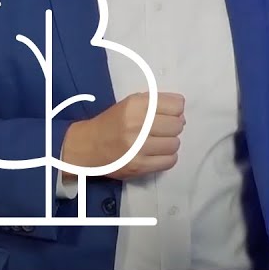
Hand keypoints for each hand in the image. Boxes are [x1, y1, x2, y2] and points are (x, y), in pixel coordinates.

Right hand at [61, 92, 185, 180]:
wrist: (87, 146)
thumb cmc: (112, 123)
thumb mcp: (131, 103)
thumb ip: (156, 103)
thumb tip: (182, 114)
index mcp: (136, 105)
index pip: (177, 105)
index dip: (176, 110)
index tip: (168, 115)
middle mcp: (137, 124)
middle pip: (177, 125)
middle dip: (173, 127)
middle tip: (161, 130)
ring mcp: (138, 147)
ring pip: (175, 144)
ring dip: (169, 143)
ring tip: (157, 143)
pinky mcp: (138, 166)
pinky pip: (170, 161)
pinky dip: (167, 158)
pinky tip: (156, 154)